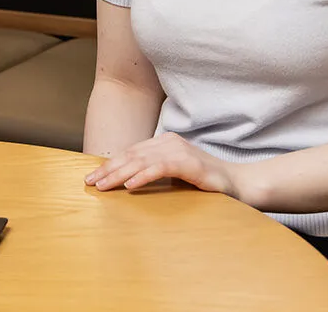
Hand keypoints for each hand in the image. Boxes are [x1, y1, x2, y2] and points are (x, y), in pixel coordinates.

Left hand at [84, 132, 236, 195]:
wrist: (237, 183)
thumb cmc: (203, 181)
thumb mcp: (173, 173)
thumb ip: (153, 171)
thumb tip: (124, 180)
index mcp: (164, 141)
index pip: (130, 152)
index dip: (110, 164)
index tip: (92, 177)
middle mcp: (169, 142)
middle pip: (131, 155)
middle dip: (108, 169)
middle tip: (90, 183)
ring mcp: (179, 150)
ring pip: (141, 161)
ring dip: (119, 174)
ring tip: (103, 185)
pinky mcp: (188, 163)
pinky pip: (160, 168)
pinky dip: (142, 176)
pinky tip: (129, 185)